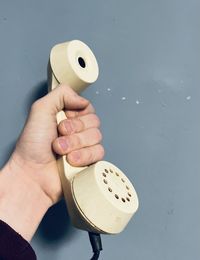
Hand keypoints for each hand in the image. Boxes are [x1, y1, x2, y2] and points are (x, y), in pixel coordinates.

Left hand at [8, 85, 103, 204]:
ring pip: (97, 137)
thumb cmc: (32, 145)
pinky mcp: (89, 161)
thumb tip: (82, 99)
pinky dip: (83, 156)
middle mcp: (77, 131)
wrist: (32, 174)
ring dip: (76, 144)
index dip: (76, 115)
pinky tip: (70, 161)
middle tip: (58, 135)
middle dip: (74, 130)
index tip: (62, 121)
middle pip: (94, 122)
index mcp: (67, 117)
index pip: (87, 108)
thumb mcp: (41, 109)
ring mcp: (84, 147)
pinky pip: (99, 153)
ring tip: (60, 150)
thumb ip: (61, 94)